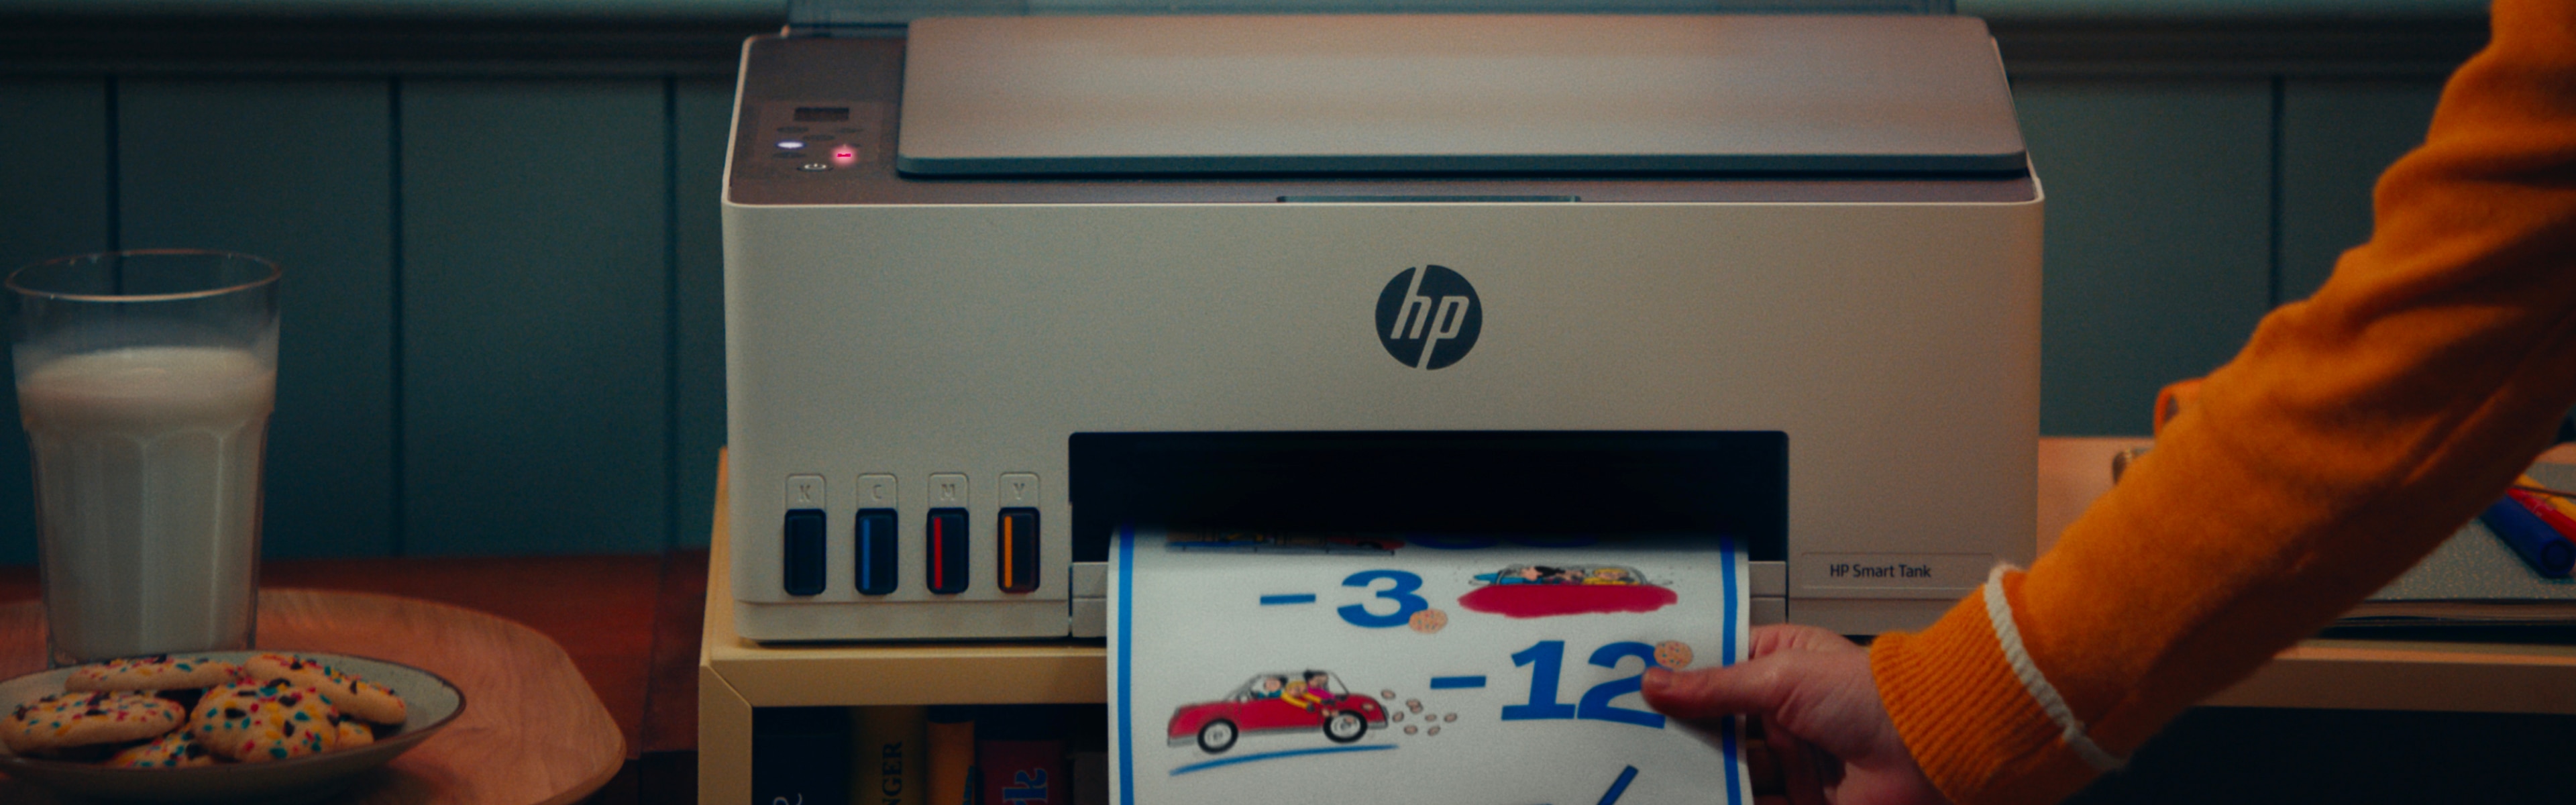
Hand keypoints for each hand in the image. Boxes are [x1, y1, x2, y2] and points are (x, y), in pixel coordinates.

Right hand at [1642, 624, 1946, 804]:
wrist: (1930, 749)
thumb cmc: (1872, 695)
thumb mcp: (1779, 676)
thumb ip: (1715, 686)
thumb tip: (1656, 681)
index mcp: (1787, 664)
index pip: (1723, 668)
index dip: (1684, 679)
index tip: (1639, 686)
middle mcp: (1791, 711)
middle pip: (1724, 724)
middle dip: (1688, 733)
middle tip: (1640, 737)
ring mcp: (1799, 757)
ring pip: (1737, 767)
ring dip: (1707, 772)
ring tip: (1663, 774)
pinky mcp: (1810, 799)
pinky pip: (1761, 801)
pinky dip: (1734, 800)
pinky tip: (1704, 795)